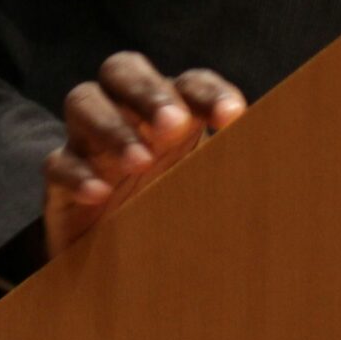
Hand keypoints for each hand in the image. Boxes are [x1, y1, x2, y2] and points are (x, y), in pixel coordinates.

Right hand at [42, 52, 246, 258]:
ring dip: (112, 126)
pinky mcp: (59, 183)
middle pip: (123, 68)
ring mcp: (88, 143)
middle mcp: (127, 114)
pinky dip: (77, 174)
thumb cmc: (175, 217)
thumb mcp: (207, 193)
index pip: (189, 82)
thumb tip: (282, 166)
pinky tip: (99, 195)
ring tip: (141, 160)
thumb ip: (235, 172)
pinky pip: (58, 162)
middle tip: (173, 124)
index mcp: (172, 111)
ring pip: (83, 102)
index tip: (233, 117)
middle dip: (147, 91)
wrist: (120, 271)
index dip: (209, 93)